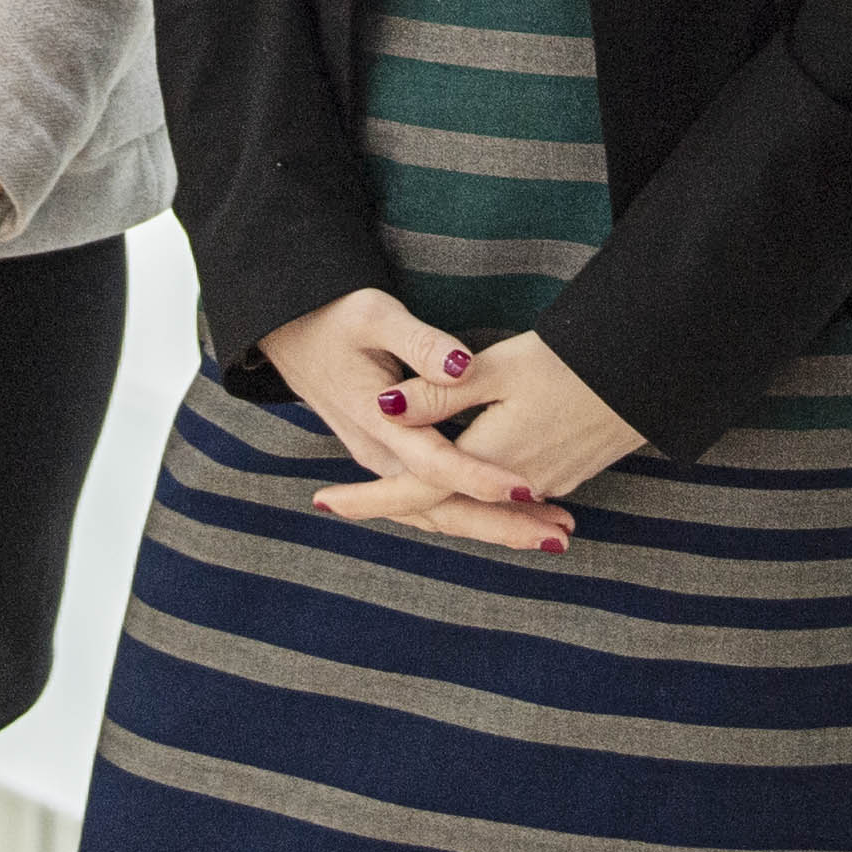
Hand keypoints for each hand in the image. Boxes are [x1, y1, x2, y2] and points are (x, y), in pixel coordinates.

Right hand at [256, 290, 572, 553]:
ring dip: (494, 527)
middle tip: (560, 537)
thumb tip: (459, 365)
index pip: (436, 463)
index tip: (530, 488)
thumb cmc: (335, 318)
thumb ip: (420, 342)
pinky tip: (512, 517)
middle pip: (443, 507)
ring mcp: (382, 463)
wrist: (291, 333)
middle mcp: (379, 455)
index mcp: (378, 422)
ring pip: (439, 512)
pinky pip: (431, 502)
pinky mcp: (389, 461)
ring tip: (552, 534)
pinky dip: (472, 515)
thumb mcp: (375, 315)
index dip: (482, 477)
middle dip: (502, 526)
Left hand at [327, 330, 641, 549]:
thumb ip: (439, 390)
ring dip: (436, 504)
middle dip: (396, 507)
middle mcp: (513, 485)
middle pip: (442, 508)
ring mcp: (544, 485)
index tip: (323, 503)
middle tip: (349, 503)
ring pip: (475, 506)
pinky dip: (479, 499)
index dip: (367, 498)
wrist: (649, 376)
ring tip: (393, 498)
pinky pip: (507, 500)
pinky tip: (466, 487)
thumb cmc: (573, 361)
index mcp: (488, 459)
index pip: (413, 490)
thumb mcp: (500, 367)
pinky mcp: (565, 476)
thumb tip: (383, 408)